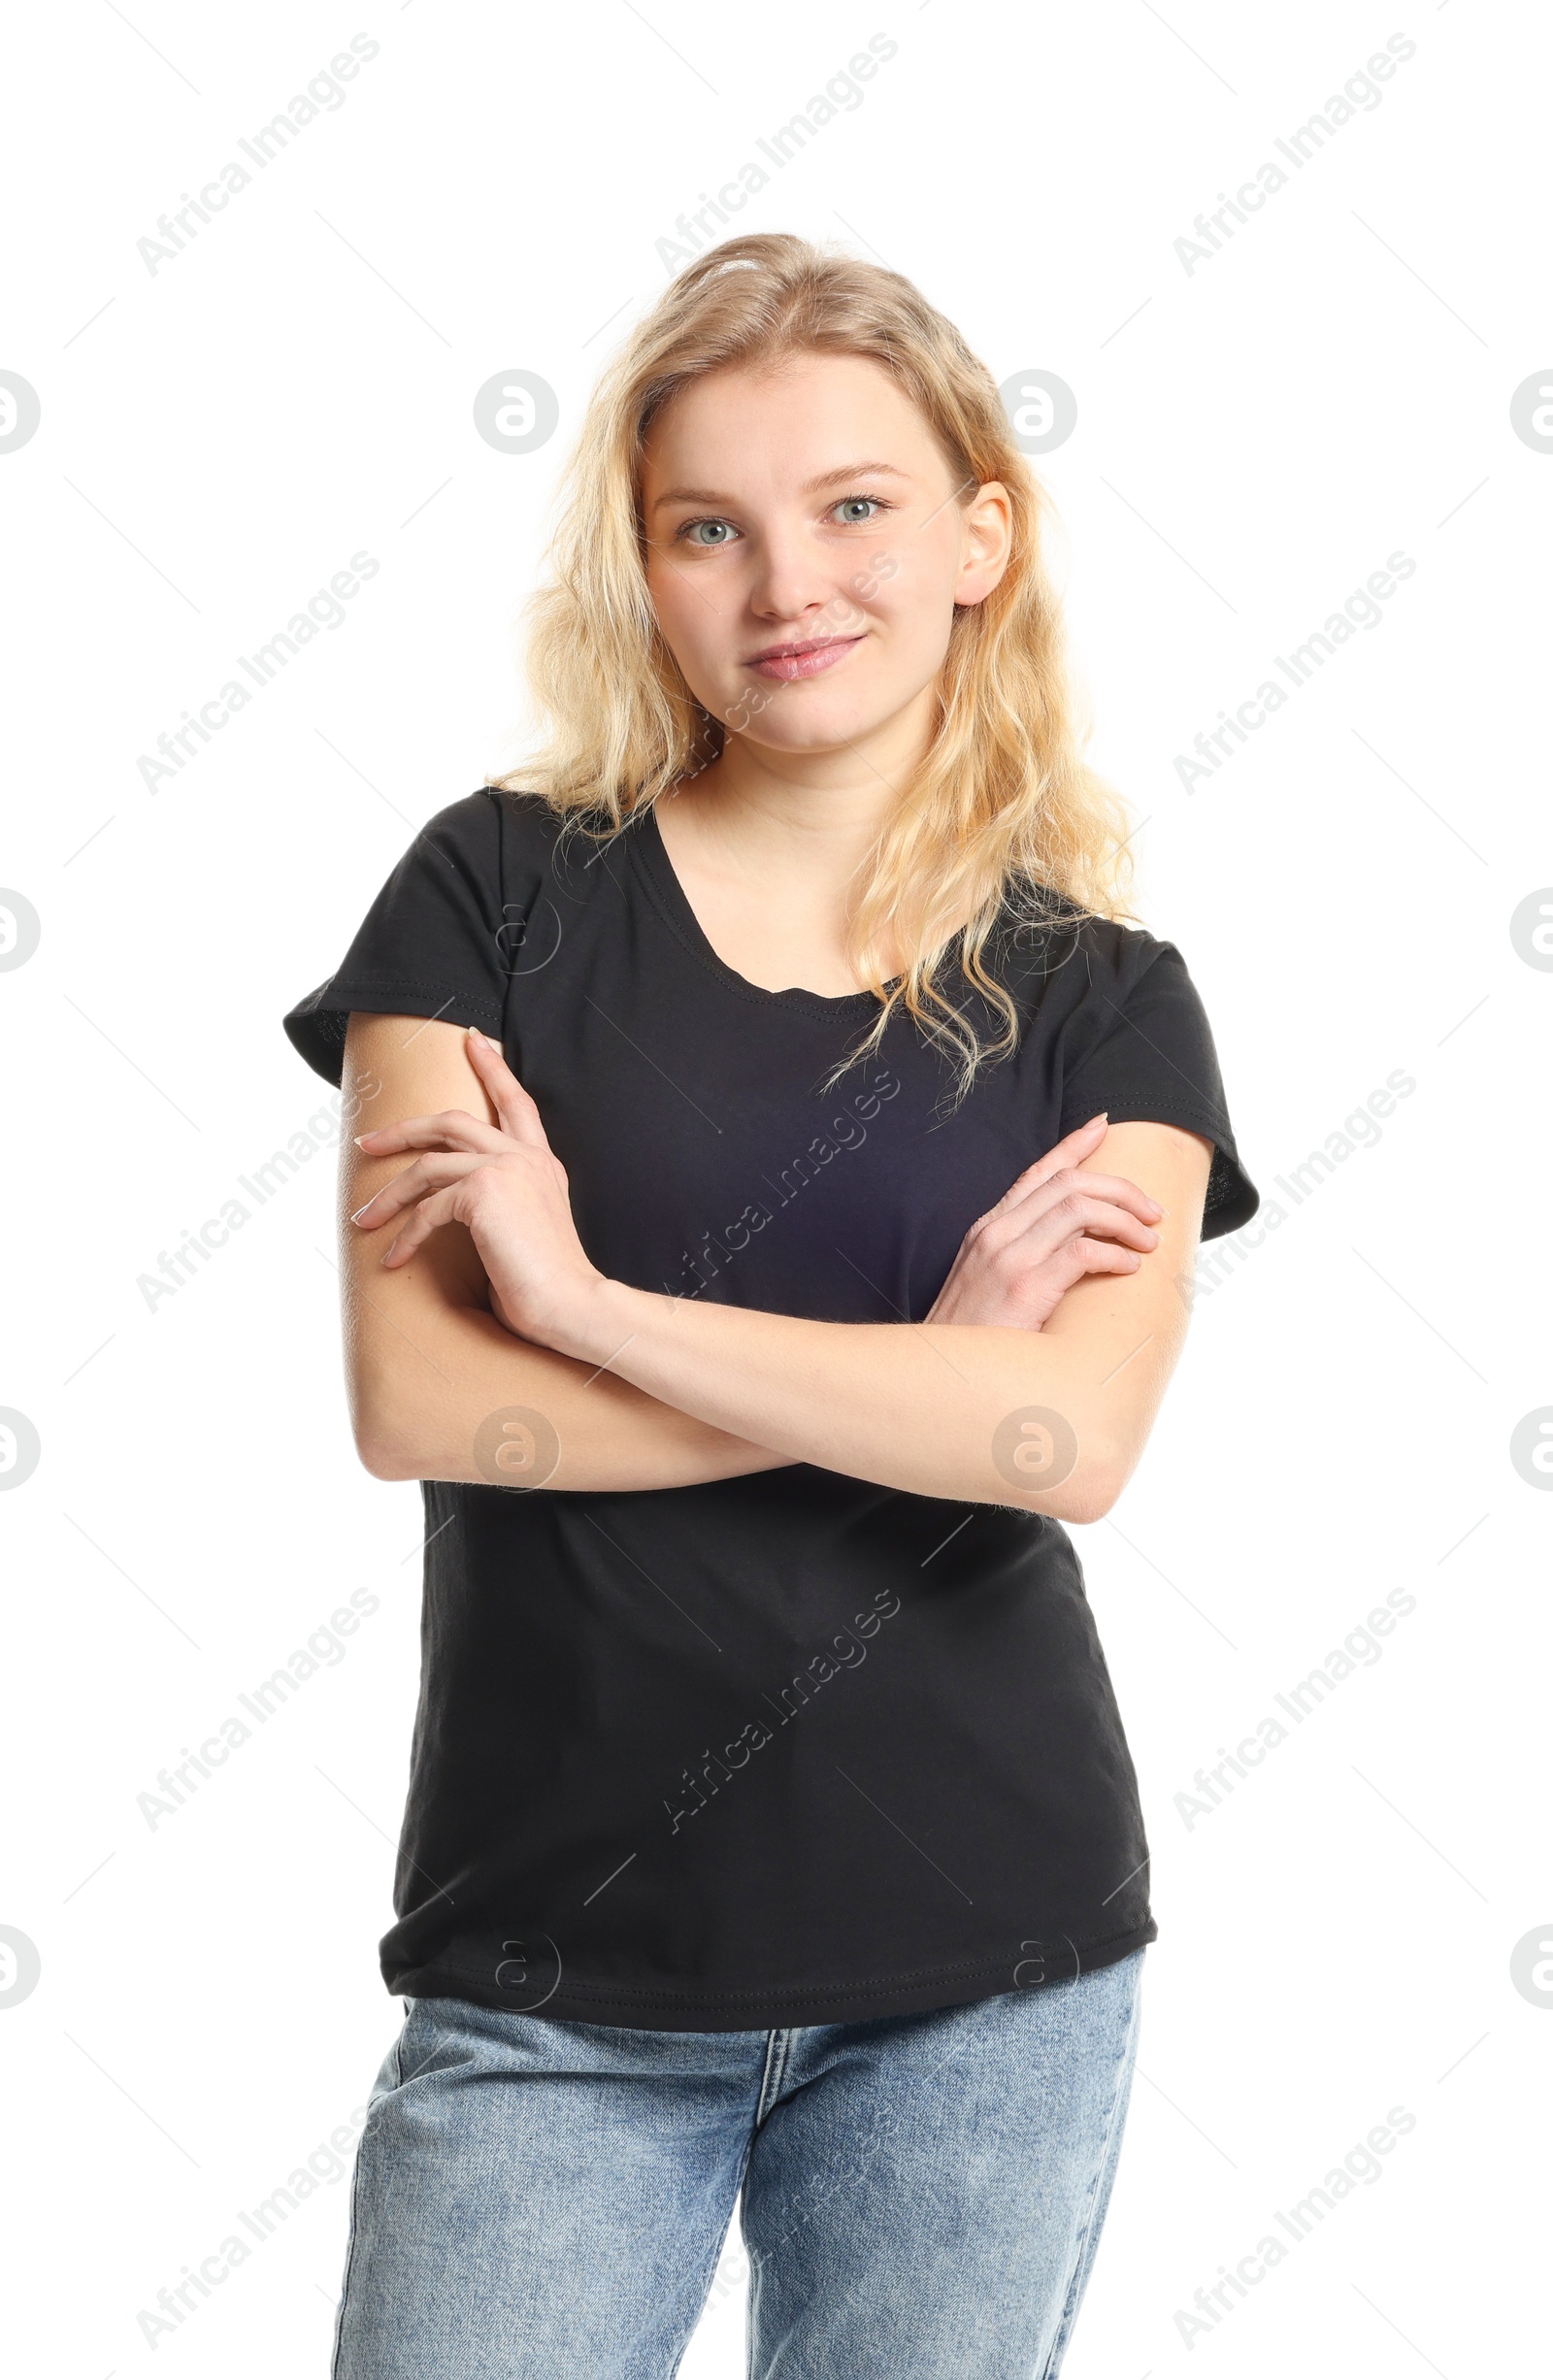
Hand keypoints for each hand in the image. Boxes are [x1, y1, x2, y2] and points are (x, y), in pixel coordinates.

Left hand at [349, 1029, 604, 1349]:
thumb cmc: (549, 1282)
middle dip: (403, 1128)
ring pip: (427, 1164)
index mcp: (542, 1162)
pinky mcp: (483, 1191)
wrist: (572, 1303)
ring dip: (389, 1194)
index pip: (516, 1101)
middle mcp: (525, 1157)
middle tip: (368, 1141)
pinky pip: (427, 1209)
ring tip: (365, 1218)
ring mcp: (505, 1168)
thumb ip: (503, 1203)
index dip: (492, 1067)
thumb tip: (456, 1208)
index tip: (471, 1039)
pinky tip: (395, 1260)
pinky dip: (405, 1236)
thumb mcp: (527, 1228)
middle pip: (452, 1120)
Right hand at [925, 1115, 1163, 1330]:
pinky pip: (1083, 1253)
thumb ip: (1018, 1253)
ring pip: (1080, 1209)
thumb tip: (1070, 1245)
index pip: (1037, 1173)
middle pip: (1070, 1183)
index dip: (1073, 1145)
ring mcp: (1008, 1258)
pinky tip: (1128, 1268)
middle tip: (1152, 1212)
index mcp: (988, 1228)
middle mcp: (997, 1233)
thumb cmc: (973, 1335)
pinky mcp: (1024, 1288)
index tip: (1102, 1125)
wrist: (940, 1374)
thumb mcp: (986, 1281)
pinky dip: (1115, 1255)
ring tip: (1148, 1242)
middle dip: (1121, 1189)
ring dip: (1125, 1220)